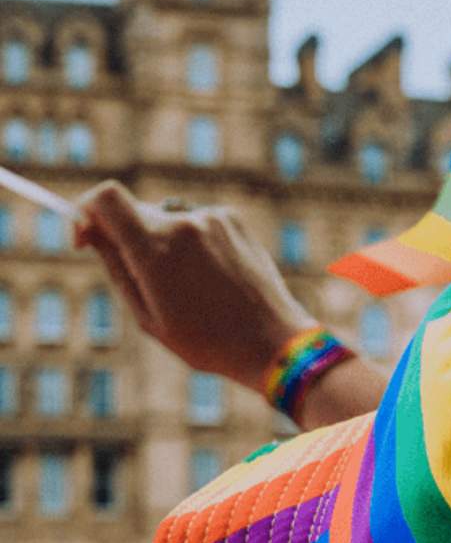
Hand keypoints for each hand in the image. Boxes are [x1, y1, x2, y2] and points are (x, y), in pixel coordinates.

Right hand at [74, 182, 315, 391]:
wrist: (272, 343)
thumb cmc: (207, 341)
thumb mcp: (148, 317)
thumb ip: (116, 268)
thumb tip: (92, 232)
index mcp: (155, 250)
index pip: (105, 198)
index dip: (86, 211)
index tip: (85, 236)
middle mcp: (182, 223)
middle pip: (136, 213)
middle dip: (128, 238)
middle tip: (145, 281)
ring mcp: (211, 218)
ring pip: (167, 220)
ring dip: (164, 245)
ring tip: (188, 289)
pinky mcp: (233, 219)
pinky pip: (196, 224)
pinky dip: (193, 246)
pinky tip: (213, 280)